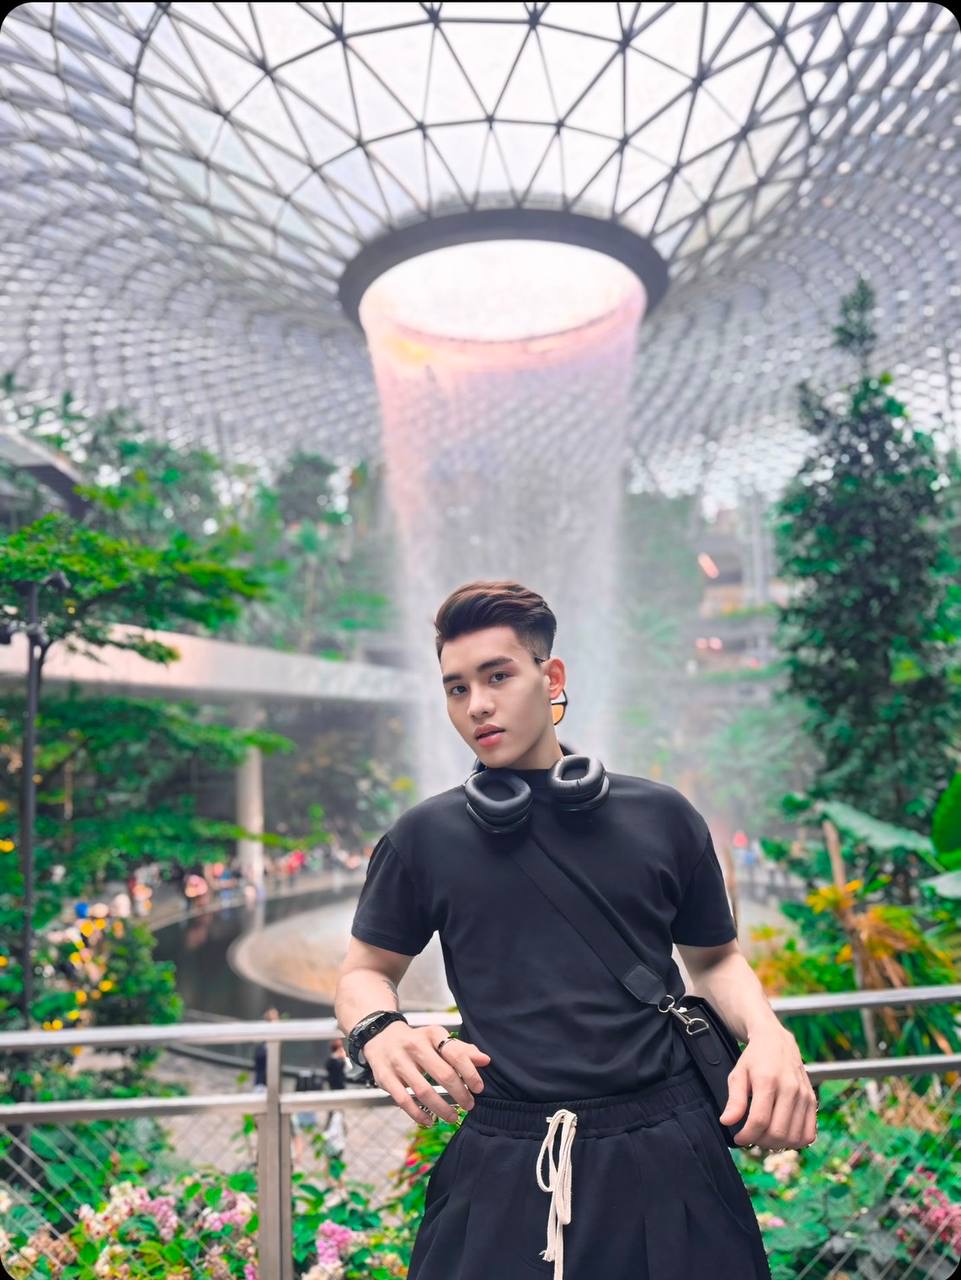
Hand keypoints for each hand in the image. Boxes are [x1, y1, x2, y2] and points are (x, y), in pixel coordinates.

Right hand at [363, 1022, 490, 1125]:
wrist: (380, 1036)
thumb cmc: (417, 1041)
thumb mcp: (438, 1039)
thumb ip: (461, 1050)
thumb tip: (486, 1060)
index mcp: (432, 1034)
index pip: (455, 1053)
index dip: (470, 1073)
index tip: (479, 1088)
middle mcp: (414, 1045)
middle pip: (442, 1074)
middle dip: (459, 1093)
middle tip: (469, 1105)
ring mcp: (398, 1062)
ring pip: (423, 1091)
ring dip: (441, 1108)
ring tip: (453, 1117)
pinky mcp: (385, 1077)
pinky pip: (403, 1100)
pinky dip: (418, 1114)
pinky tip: (430, 1120)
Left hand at [718, 1027, 817, 1150]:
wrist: (777, 1041)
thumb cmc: (754, 1059)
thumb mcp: (738, 1074)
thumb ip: (734, 1100)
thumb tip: (727, 1122)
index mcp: (768, 1081)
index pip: (759, 1121)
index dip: (746, 1136)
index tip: (738, 1138)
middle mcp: (790, 1089)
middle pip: (778, 1132)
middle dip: (760, 1142)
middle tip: (751, 1136)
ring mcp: (804, 1096)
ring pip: (793, 1137)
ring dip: (777, 1144)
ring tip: (764, 1135)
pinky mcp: (812, 1101)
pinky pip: (808, 1134)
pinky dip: (795, 1142)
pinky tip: (782, 1134)